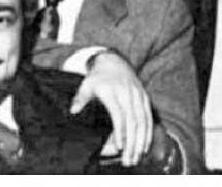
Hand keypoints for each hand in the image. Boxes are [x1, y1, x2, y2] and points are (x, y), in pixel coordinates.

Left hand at [69, 51, 151, 165]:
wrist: (113, 61)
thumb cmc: (97, 78)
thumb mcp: (86, 84)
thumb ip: (80, 99)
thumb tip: (73, 111)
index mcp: (111, 91)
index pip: (118, 113)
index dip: (120, 131)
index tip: (119, 147)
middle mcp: (126, 93)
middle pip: (132, 120)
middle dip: (132, 142)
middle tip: (128, 160)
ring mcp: (137, 95)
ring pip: (142, 120)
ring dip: (141, 140)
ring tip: (137, 157)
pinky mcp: (144, 97)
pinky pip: (148, 116)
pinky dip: (148, 132)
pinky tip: (145, 146)